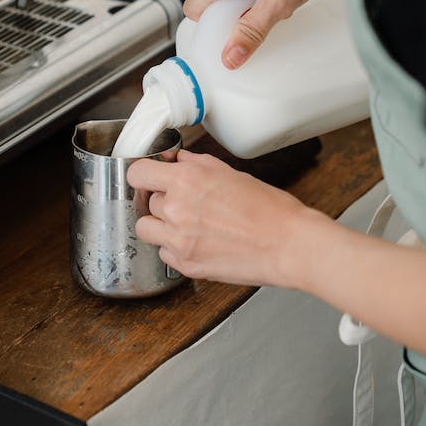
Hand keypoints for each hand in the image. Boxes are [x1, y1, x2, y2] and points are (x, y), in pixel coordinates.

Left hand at [126, 150, 316, 286]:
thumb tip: (180, 160)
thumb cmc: (269, 210)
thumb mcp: (232, 173)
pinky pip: (163, 253)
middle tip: (184, 203)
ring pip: (147, 229)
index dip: (144, 175)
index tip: (150, 178)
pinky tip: (197, 241)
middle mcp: (177, 208)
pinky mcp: (186, 264)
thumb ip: (198, 165)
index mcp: (188, 180)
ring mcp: (179, 239)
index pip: (137, 173)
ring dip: (161, 225)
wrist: (288, 244)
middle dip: (161, 200)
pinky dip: (174, 248)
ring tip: (185, 224)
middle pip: (146, 201)